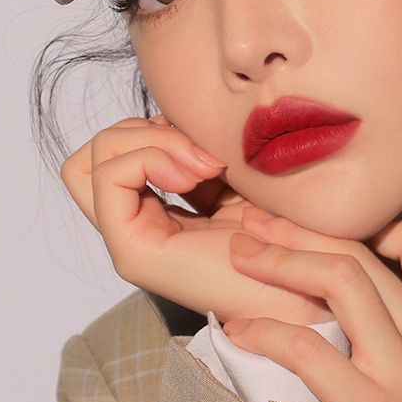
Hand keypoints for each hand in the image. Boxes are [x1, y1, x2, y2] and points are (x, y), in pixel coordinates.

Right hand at [60, 116, 333, 323]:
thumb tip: (173, 116)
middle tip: (202, 153)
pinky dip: (151, 158)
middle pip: (95, 152)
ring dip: (151, 141)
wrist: (309, 285)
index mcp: (165, 208)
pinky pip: (109, 177)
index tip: (208, 143)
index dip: (155, 127)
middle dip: (144, 130)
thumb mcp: (241, 177)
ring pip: (92, 159)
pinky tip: (199, 177)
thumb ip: (202, 152)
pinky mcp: (134, 252)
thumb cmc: (292, 235)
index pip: (118, 148)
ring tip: (204, 166)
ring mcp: (133, 240)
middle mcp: (141, 224)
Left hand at [223, 206, 401, 401]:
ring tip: (239, 254)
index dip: (368, 226)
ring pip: (339, 280)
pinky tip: (240, 329)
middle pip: (360, 255)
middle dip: (297, 231)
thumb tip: (348, 293)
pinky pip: (307, 348)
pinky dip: (265, 330)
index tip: (323, 234)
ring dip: (280, 259)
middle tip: (253, 221)